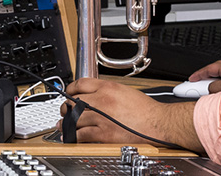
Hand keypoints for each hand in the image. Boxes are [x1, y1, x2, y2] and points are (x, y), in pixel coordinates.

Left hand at [63, 78, 203, 151]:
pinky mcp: (104, 133)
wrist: (158, 123)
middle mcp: (102, 100)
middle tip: (65, 111)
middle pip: (74, 101)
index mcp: (108, 87)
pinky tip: (72, 136)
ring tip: (63, 125)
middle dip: (66, 107)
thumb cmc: (146, 110)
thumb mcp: (125, 91)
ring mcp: (101, 117)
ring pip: (75, 118)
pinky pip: (82, 134)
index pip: (80, 83)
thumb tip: (94, 94)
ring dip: (66, 123)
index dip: (70, 89)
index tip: (68, 93)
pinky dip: (74, 136)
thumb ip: (107, 91)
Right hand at [188, 60, 220, 91]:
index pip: (209, 68)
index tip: (190, 79)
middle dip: (204, 78)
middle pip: (214, 71)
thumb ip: (215, 87)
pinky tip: (220, 97)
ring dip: (213, 85)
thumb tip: (209, 88)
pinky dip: (220, 89)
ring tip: (207, 93)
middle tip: (195, 86)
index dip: (198, 74)